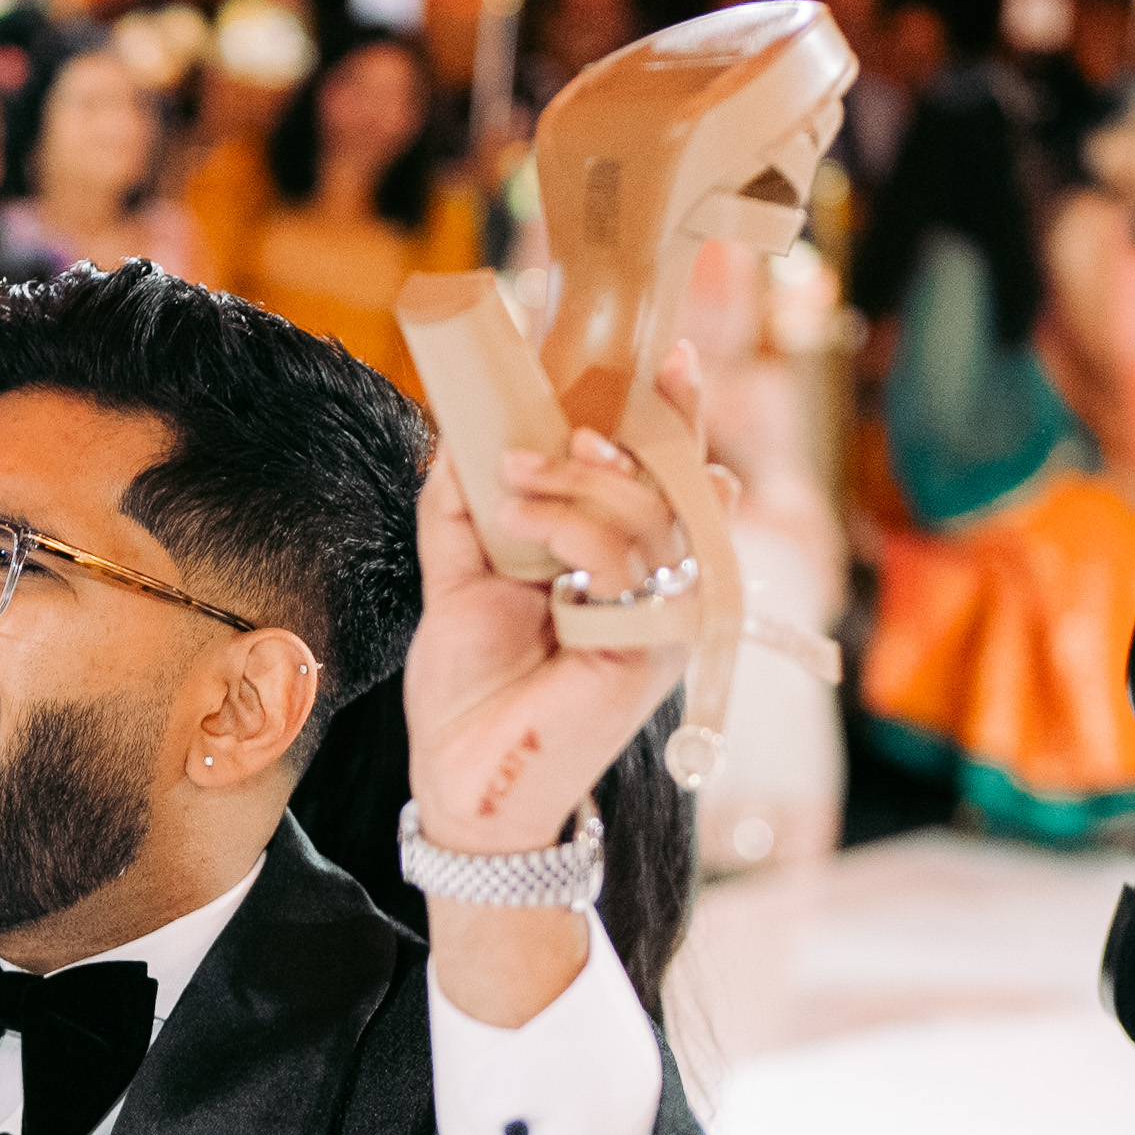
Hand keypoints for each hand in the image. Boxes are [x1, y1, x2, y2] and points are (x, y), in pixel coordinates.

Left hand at [405, 339, 700, 855]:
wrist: (458, 777)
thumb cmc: (470, 688)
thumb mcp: (457, 577)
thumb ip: (460, 508)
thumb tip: (456, 434)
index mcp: (622, 557)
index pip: (669, 470)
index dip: (678, 413)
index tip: (663, 356)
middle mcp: (655, 580)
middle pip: (678, 478)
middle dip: (622, 435)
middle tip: (554, 429)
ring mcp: (658, 614)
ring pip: (651, 511)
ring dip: (580, 479)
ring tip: (514, 480)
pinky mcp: (647, 647)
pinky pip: (628, 563)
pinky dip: (575, 530)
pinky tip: (523, 528)